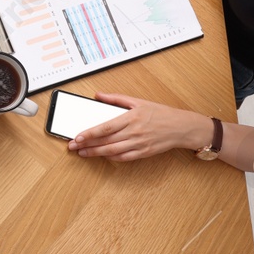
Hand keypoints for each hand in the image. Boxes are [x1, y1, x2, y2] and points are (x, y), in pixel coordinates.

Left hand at [65, 94, 212, 160]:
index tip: (77, 137)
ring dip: (95, 153)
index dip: (89, 133)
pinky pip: (124, 158)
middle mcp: (134, 132)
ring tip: (82, 153)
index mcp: (131, 118)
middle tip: (73, 147)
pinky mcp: (144, 153)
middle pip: (106, 141)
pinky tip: (102, 156)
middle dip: (87, 145)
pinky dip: (111, 158)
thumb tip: (97, 95)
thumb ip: (116, 99)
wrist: (181, 127)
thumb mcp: (138, 101)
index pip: (105, 127)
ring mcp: (139, 144)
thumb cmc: (160, 113)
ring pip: (113, 151)